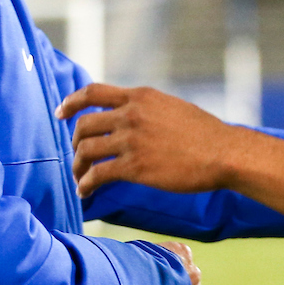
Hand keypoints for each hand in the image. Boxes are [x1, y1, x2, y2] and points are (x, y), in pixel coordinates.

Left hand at [55, 83, 242, 195]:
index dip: (70, 102)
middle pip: (83, 124)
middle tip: (78, 157)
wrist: (224, 153)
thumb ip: (146, 108)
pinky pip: (98, 174)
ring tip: (80, 178)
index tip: (59, 113)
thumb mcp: (171, 107)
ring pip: (86, 150)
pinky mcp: (135, 166)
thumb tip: (128, 116)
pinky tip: (86, 192)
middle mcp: (131, 114)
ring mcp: (131, 140)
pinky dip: (86, 184)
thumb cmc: (204, 134)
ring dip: (77, 166)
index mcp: (140, 97)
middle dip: (74, 143)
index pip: (92, 92)